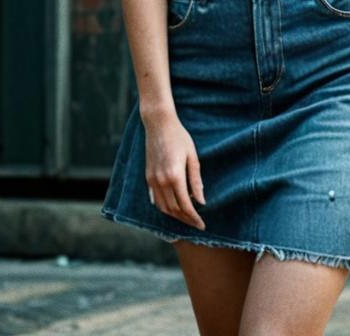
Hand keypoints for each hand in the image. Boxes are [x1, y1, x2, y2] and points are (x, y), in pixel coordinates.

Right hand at [143, 111, 206, 229]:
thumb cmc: (179, 137)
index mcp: (175, 176)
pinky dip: (164, 208)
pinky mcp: (148, 177)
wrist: (159, 124)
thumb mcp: (192, 157)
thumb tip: (201, 201)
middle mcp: (161, 181)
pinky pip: (155, 199)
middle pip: (174, 210)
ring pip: (163, 207)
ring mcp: (152, 180)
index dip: (194, 218)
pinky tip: (173, 208)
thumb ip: (196, 180)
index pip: (185, 205)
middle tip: (196, 224)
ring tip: (186, 218)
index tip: (202, 225)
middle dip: (186, 220)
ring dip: (175, 216)